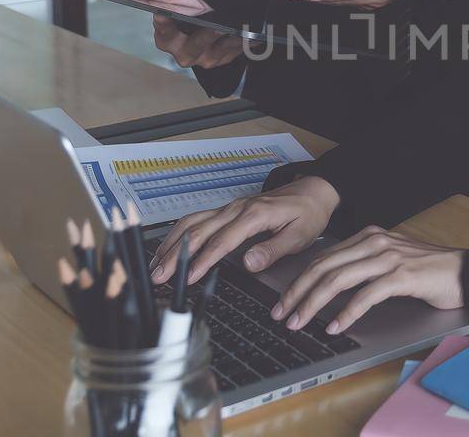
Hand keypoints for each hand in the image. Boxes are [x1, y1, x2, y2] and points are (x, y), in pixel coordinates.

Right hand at [116, 0, 244, 68]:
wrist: (211, 13)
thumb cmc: (188, 9)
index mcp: (167, 39)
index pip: (164, 34)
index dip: (164, 25)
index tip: (163, 13)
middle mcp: (185, 54)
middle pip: (192, 49)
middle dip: (202, 38)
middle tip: (213, 28)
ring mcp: (206, 58)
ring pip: (216, 53)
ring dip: (227, 43)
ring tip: (235, 31)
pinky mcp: (226, 58)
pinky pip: (235, 53)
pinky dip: (242, 44)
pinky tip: (249, 35)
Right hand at [148, 175, 339, 284]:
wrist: (313, 191)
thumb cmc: (308, 213)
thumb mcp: (299, 235)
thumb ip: (272, 250)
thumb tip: (248, 263)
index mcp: (254, 215)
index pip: (222, 241)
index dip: (202, 260)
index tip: (187, 277)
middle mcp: (237, 208)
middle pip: (198, 231)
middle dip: (175, 255)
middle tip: (158, 276)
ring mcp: (230, 208)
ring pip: (192, 222)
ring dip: (172, 243)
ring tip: (156, 264)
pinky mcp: (228, 210)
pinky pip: (197, 219)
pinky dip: (179, 233)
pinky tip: (169, 246)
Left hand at [271, 225, 464, 334]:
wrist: (465, 271)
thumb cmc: (428, 271)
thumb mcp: (389, 262)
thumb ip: (362, 267)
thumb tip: (329, 287)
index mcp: (368, 237)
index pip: (323, 257)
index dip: (299, 281)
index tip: (284, 301)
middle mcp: (374, 242)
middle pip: (324, 267)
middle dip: (297, 293)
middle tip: (282, 314)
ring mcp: (388, 257)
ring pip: (338, 279)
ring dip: (314, 303)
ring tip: (300, 322)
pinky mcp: (402, 276)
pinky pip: (366, 295)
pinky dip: (347, 313)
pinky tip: (335, 326)